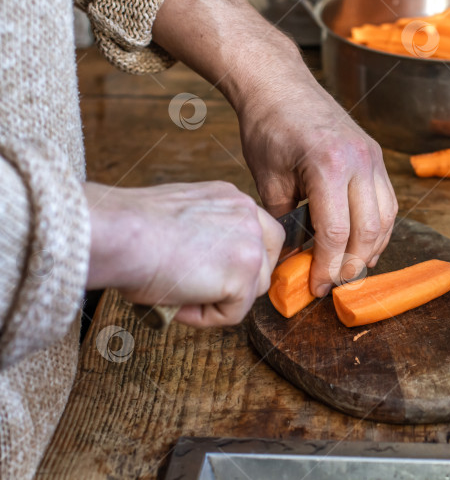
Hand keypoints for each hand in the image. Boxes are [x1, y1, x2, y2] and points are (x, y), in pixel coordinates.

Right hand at [84, 181, 283, 326]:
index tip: (213, 274)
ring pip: (250, 291)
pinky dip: (203, 317)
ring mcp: (250, 244)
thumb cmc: (130, 229)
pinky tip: (177, 301)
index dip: (240, 261)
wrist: (120, 233)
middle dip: (237, 284)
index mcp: (230, 198)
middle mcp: (247, 214)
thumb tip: (203, 266)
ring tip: (176, 293)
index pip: (259, 234)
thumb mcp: (179, 220)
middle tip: (198, 291)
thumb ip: (204, 235)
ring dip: (215, 301)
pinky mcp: (244, 274)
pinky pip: (233, 313)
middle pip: (264, 263)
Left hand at [152, 0, 397, 297]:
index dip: (328, 267)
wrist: (279, 85)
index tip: (317, 287)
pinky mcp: (375, 155)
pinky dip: (379, 226)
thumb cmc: (268, 126)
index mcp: (329, 165)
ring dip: (372, 248)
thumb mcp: (268, 178)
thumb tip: (296, 255)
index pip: (337, 233)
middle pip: (369, 230)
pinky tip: (364, 242)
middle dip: (352, 264)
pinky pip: (387, 200)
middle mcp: (359, 161)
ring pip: (386, 218)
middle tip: (333, 284)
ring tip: (351, 268)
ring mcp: (372, 157)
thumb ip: (286, 219)